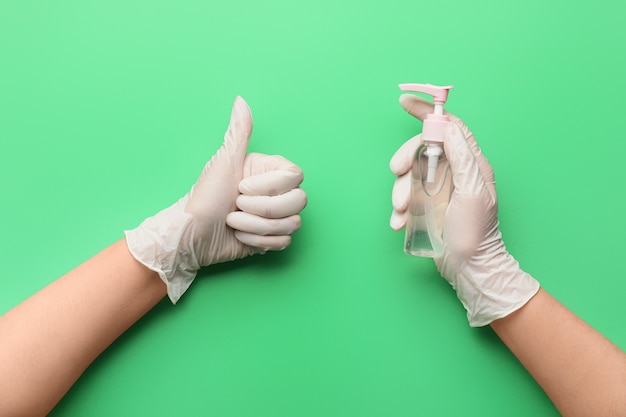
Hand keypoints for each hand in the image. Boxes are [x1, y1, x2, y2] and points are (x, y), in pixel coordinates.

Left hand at [125, 97, 306, 302]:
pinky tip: (240, 235)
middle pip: (299, 201)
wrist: (193, 234)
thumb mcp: (223, 162)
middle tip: (237, 205)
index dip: (270, 186)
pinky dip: (258, 241)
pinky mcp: (272, 239)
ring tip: (234, 221)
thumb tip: (240, 100)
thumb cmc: (204, 197)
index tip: (242, 186)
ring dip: (256, 226)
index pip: (295, 177)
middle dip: (264, 209)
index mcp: (268, 172)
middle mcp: (276, 193)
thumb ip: (238, 132)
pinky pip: (284, 241)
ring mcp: (276, 217)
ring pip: (292, 223)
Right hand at [390, 94, 538, 325]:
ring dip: (399, 191)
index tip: (404, 103)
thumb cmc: (477, 232)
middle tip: (396, 172)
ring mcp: (437, 189)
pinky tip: (400, 223)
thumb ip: (462, 157)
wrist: (470, 268)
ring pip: (409, 174)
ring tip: (401, 211)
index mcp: (470, 163)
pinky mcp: (425, 206)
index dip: (427, 113)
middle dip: (405, 159)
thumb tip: (448, 126)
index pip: (448, 127)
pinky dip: (398, 208)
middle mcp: (453, 172)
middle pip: (421, 149)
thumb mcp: (473, 192)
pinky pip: (405, 196)